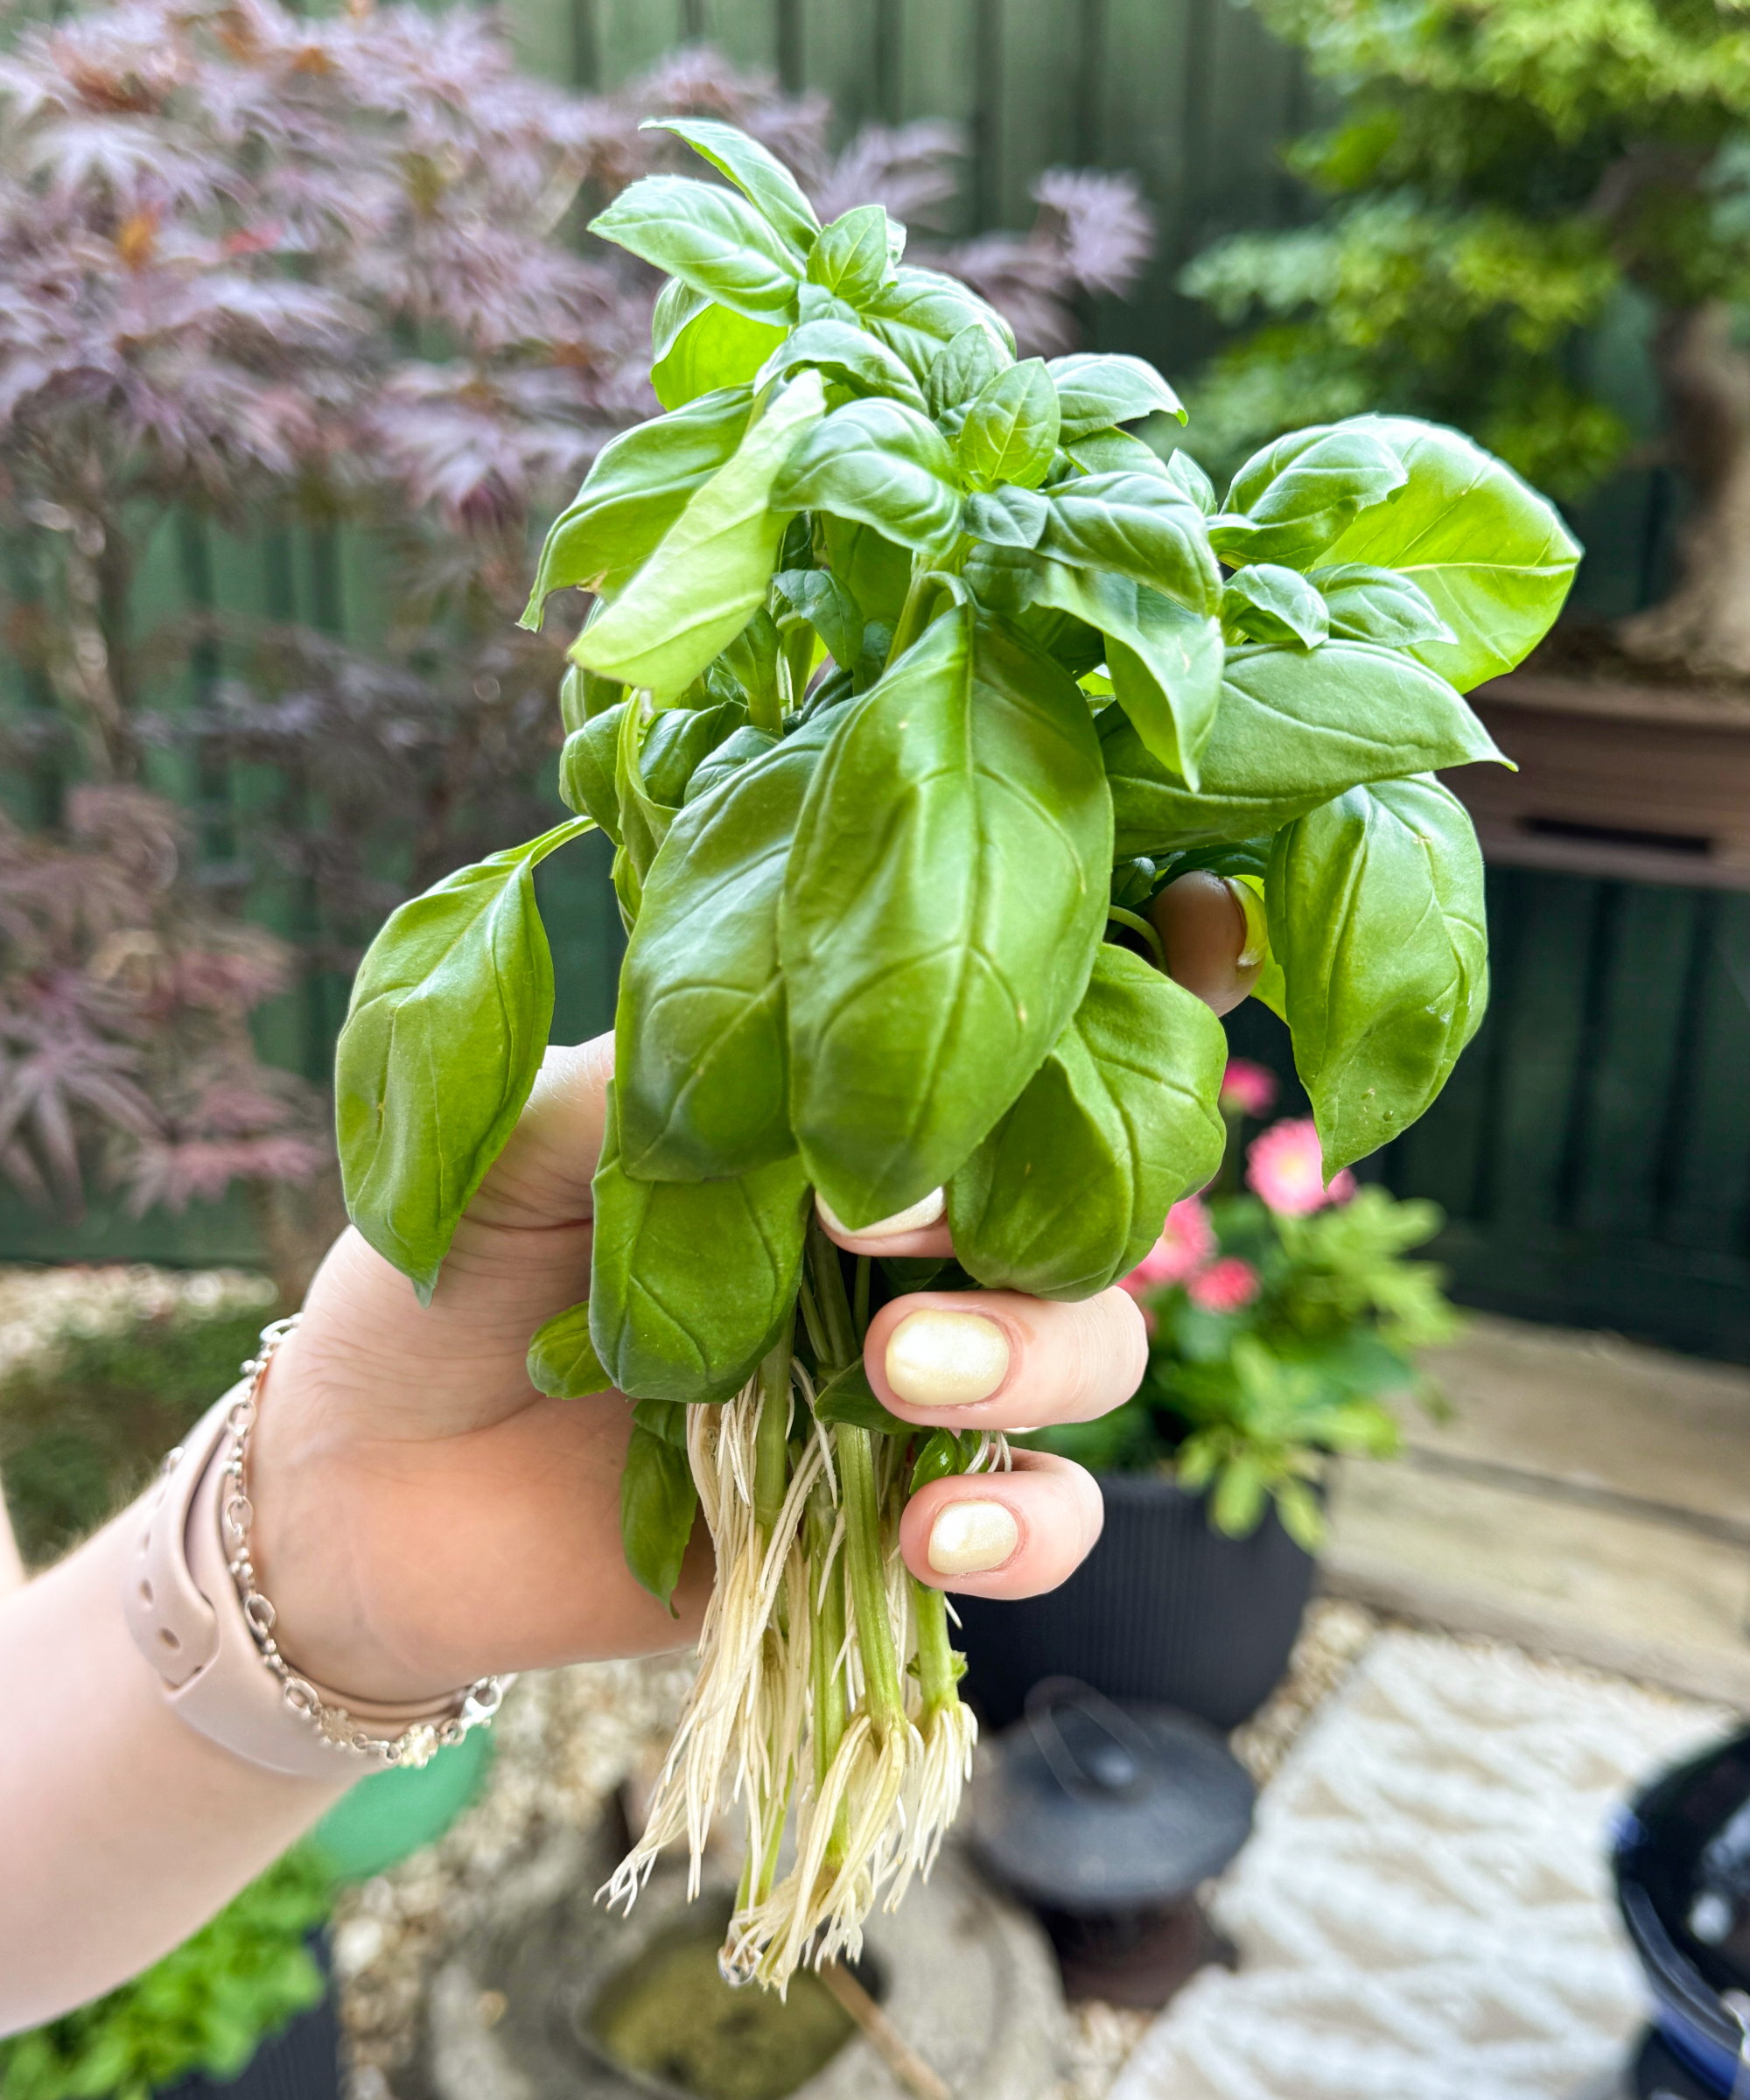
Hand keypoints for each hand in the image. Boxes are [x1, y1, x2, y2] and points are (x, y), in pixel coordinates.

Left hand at [248, 1033, 1149, 1703]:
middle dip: (1054, 1191)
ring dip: (1034, 1358)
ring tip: (901, 1378)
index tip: (1212, 928)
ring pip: (1096, 1348)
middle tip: (885, 1222)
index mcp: (847, 1107)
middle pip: (1096, 1189)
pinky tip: (939, 1531)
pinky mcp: (893, 1520)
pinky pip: (1036, 1525)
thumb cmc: (447, 1268)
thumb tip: (833, 1033)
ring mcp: (917, 1379)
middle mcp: (912, 1234)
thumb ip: (694, 1067)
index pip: (1031, 1030)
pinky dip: (1026, 1530)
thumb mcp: (544, 1129)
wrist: (361, 1486)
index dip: (1150, 976)